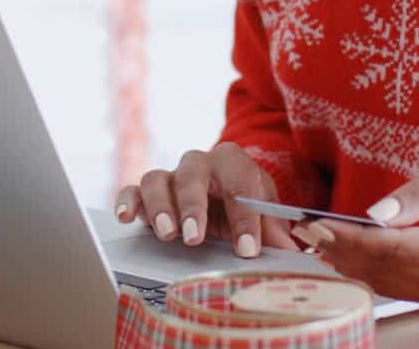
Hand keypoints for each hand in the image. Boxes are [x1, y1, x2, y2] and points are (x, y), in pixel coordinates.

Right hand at [115, 142, 299, 256]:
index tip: (248, 249)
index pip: (240, 181)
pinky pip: (132, 189)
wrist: (224, 198)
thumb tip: (291, 256)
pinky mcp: (146, 193)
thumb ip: (276, 233)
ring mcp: (170, 177)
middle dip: (193, 206)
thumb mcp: (266, 217)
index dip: (245, 216)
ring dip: (160, 206)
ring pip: (157, 179)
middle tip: (195, 238)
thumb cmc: (245, 208)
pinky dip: (127, 200)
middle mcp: (199, 164)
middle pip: (193, 174)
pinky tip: (127, 218)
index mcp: (234, 163)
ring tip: (166, 234)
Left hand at [290, 157, 418, 308]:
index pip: (395, 248)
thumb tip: (374, 214)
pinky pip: (394, 286)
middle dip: (340, 250)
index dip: (352, 238)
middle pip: (385, 269)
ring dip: (347, 262)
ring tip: (313, 239)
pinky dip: (365, 269)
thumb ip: (417, 194)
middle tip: (303, 230)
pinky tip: (340, 252)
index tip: (317, 225)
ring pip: (385, 283)